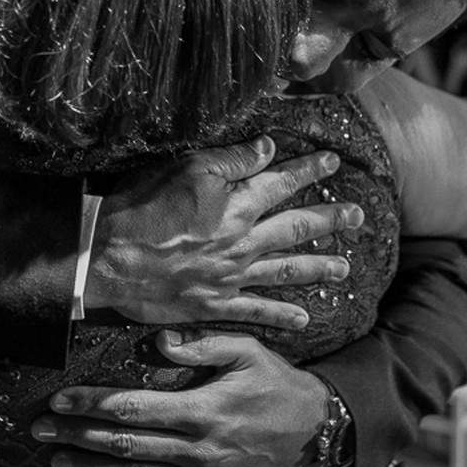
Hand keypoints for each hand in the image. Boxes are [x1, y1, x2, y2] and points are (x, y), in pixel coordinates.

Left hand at [31, 331, 327, 466]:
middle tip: (41, 429)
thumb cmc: (275, 382)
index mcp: (204, 409)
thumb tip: (158, 341)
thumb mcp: (247, 350)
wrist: (314, 427)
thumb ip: (203, 343)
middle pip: (125, 445)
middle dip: (78, 436)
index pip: (134, 408)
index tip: (61, 400)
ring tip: (59, 461)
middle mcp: (200, 448)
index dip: (93, 404)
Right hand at [86, 137, 361, 329]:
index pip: (283, 182)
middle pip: (297, 228)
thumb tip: (268, 147)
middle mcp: (242, 242)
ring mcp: (231, 276)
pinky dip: (282, 315)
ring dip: (319, 269)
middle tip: (359, 217)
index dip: (310, 170)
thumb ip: (232, 160)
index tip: (334, 163)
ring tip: (346, 268)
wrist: (107, 259)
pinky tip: (304, 319)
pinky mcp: (213, 304)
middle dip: (331, 221)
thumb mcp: (186, 169)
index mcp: (237, 205)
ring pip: (286, 271)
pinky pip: (257, 312)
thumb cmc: (142, 208)